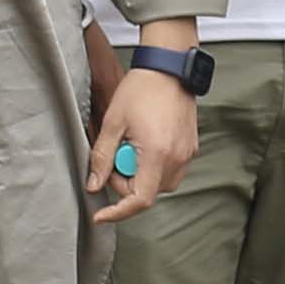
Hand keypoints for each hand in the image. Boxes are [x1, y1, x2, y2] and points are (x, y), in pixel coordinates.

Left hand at [84, 41, 195, 218]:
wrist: (169, 68)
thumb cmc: (142, 89)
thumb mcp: (113, 122)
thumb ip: (102, 157)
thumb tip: (94, 185)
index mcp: (157, 154)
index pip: (140, 199)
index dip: (118, 212)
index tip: (101, 215)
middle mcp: (176, 159)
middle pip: (147, 192)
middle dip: (125, 181)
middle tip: (115, 154)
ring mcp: (186, 154)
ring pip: (158, 183)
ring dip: (140, 174)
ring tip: (131, 145)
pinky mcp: (190, 149)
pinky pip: (169, 171)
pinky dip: (152, 165)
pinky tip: (144, 143)